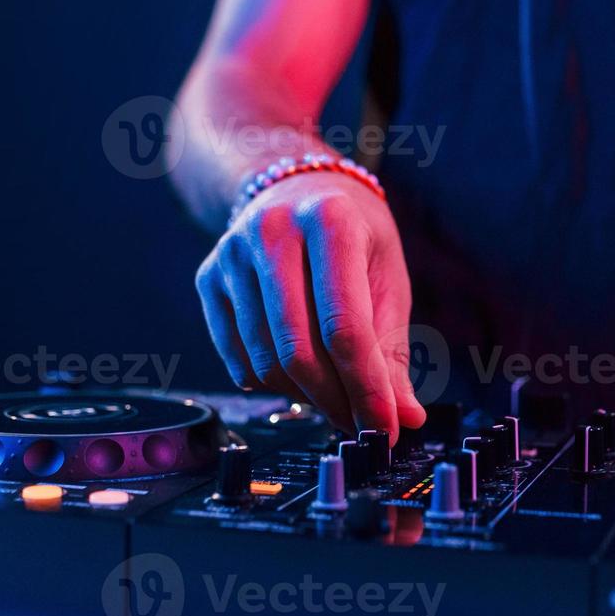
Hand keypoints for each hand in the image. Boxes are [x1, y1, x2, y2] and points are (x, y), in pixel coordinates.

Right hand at [195, 171, 425, 440]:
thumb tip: (405, 416)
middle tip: (362, 425)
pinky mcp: (209, 278)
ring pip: (264, 361)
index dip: (366, 388)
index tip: (385, 427)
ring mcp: (232, 254)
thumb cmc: (353, 235)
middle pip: (298, 349)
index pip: (345, 326)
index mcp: (330, 220)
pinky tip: (300, 380)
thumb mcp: (387, 277)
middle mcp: (273, 230)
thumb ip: (394, 350)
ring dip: (306, 398)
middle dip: (336, 401)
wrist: (295, 188)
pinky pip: (237, 358)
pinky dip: (272, 385)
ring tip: (337, 401)